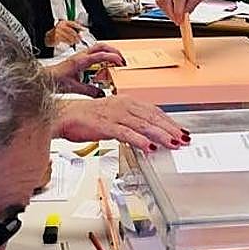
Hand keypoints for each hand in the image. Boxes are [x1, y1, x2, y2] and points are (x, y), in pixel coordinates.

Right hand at [45, 19, 84, 47]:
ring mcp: (58, 31)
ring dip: (73, 40)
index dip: (79, 26)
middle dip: (77, 36)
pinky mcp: (56, 37)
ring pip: (69, 36)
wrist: (48, 38)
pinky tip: (71, 43)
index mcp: (63, 22)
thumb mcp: (65, 28)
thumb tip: (81, 30)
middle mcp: (60, 26)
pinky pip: (65, 40)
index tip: (83, 29)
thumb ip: (72, 28)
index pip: (73, 23)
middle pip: (71, 31)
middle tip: (80, 39)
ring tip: (76, 42)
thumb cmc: (58, 33)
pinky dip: (69, 42)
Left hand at [47, 43, 124, 95]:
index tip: (121, 62)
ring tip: (117, 60)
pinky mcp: (79, 59)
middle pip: (101, 46)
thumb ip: (89, 91)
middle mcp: (81, 55)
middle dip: (114, 51)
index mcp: (80, 61)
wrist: (45, 78)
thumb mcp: (75, 88)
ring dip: (109, 51)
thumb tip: (102, 94)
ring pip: (98, 47)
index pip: (100, 55)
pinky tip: (105, 63)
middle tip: (122, 60)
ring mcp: (80, 55)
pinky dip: (103, 55)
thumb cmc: (55, 80)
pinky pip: (94, 52)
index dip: (112, 57)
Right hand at [55, 94, 188, 151]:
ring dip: (160, 135)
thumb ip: (129, 125)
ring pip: (143, 125)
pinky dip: (139, 140)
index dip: (169, 121)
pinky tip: (149, 147)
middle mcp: (123, 105)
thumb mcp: (113, 118)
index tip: (181, 131)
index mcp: (126, 102)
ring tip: (173, 143)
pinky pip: (126, 133)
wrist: (65, 116)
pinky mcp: (105, 125)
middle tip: (184, 138)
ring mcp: (115, 114)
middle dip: (170, 128)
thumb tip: (146, 136)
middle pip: (152, 117)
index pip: (153, 111)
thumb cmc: (87, 118)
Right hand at [156, 0, 208, 23]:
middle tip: (176, 20)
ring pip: (159, 0)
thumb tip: (183, 16)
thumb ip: (191, 4)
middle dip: (170, 13)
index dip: (178, 12)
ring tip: (175, 15)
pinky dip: (163, 7)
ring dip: (166, 11)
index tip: (180, 21)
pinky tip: (170, 9)